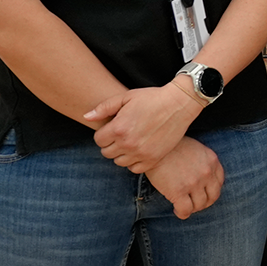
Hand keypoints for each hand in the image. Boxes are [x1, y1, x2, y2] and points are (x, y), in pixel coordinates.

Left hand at [88, 83, 205, 172]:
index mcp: (118, 128)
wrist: (180, 103)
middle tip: (123, 134)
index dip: (104, 133)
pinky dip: (134, 162)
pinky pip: (134, 169)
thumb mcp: (126, 97)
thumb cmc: (152, 98)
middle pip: (107, 153)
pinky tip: (140, 150)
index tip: (114, 127)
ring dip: (122, 153)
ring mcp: (141, 153)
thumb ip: (104, 108)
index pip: (98, 140)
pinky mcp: (153, 159)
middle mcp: (128, 143)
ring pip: (119, 162)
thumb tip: (86, 117)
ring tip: (131, 142)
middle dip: (111, 143)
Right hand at [144, 137, 223, 218]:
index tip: (202, 193)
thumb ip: (202, 162)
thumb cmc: (171, 146)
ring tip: (183, 206)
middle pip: (213, 196)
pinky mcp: (179, 191)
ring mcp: (194, 183)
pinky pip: (186, 210)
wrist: (154, 145)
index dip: (211, 191)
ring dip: (192, 209)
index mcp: (212, 160)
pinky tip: (176, 210)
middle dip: (204, 203)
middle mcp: (207, 172)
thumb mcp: (195, 149)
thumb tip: (201, 177)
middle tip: (194, 204)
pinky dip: (182, 213)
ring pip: (199, 205)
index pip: (219, 182)